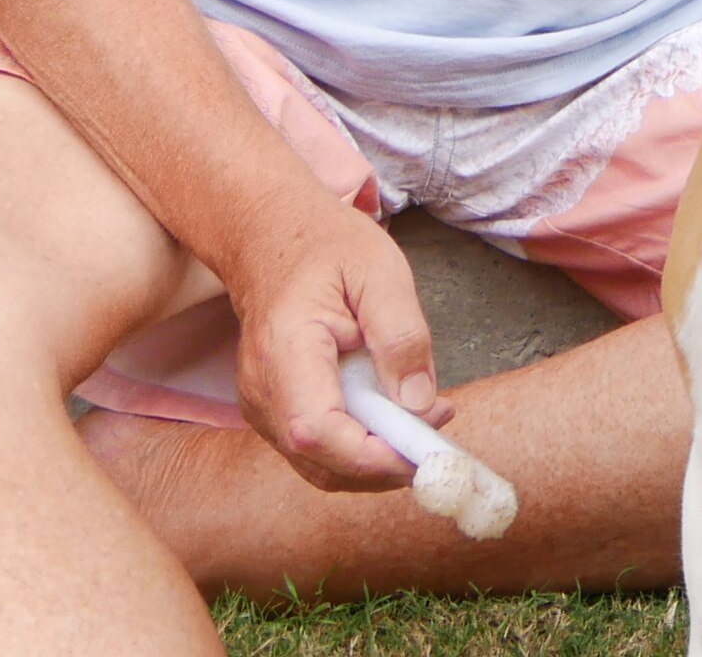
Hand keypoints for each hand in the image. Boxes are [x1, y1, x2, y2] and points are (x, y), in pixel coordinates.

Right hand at [224, 195, 448, 493]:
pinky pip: (319, 451)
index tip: (424, 446)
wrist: (272, 235)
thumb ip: (402, 337)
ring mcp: (262, 406)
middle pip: (321, 462)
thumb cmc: (325, 246)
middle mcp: (262, 390)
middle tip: (439, 430)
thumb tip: (420, 403)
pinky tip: (393, 416)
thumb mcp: (381, 272)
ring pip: (321, 466)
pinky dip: (361, 448)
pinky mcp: (274, 412)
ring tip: (423, 419)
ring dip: (378, 460)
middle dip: (386, 463)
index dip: (372, 454)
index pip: (316, 430)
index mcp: (284, 351)